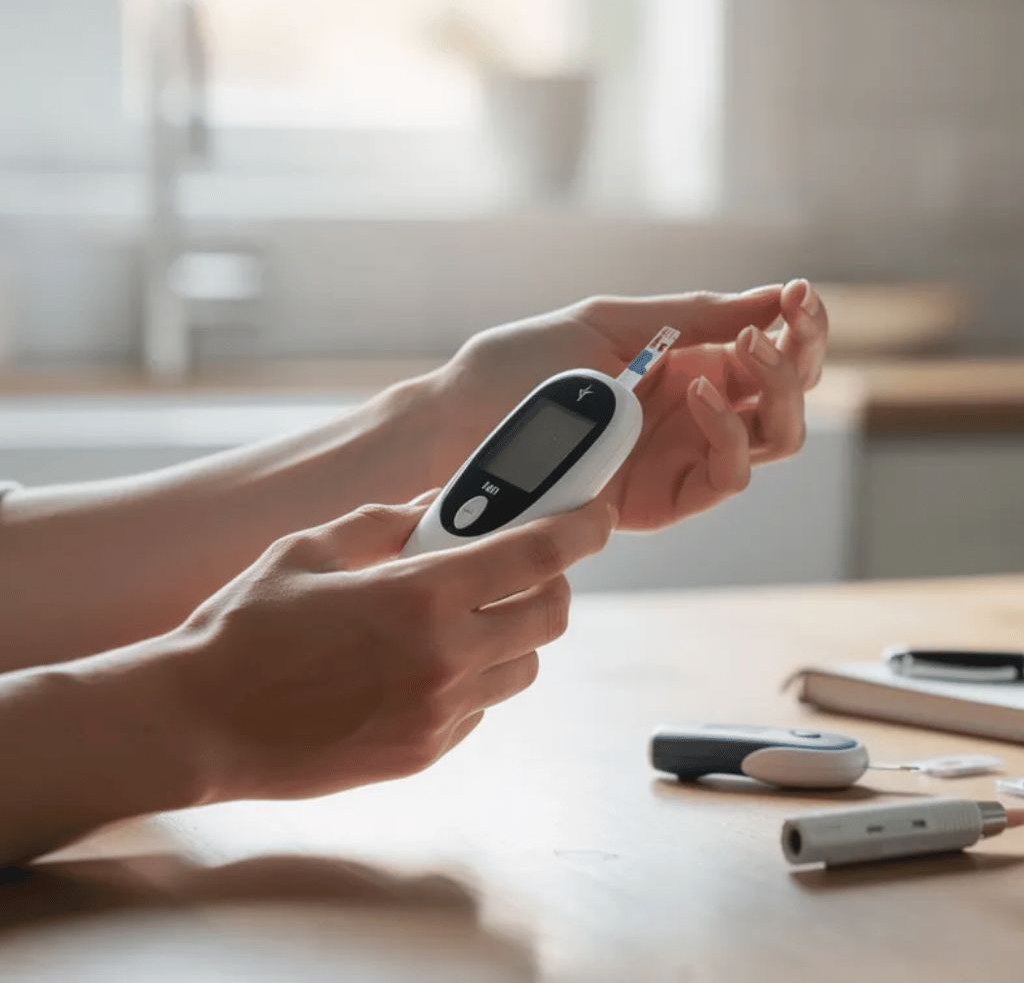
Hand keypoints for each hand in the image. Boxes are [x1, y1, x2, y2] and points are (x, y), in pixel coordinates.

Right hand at [149, 493, 613, 801]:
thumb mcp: (310, 549)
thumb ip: (386, 520)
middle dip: (550, 583)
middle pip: (550, 615)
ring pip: (524, 665)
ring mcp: (439, 711)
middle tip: (523, 567)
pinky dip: (474, 678)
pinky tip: (425, 664)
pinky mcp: (426, 751)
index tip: (596, 516)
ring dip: (513, 634)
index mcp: (419, 595)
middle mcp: (444, 657)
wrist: (196, 724)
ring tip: (467, 617)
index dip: (580, 529)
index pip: (537, 557)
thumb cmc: (243, 628)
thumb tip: (440, 504)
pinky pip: (482, 706)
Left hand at [423, 280, 828, 530]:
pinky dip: (728, 431)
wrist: (459, 425)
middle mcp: (697, 412)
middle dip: (802, 353)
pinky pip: (728, 476)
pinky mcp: (667, 500)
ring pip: (775, 438)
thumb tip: (773, 298)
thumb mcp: (610, 323)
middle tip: (789, 320)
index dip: (801, 324)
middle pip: (787, 394)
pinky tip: (700, 392)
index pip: (772, 348)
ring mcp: (685, 456)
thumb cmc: (521, 368)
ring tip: (747, 349)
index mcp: (688, 362)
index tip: (801, 295)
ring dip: (779, 390)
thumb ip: (693, 316)